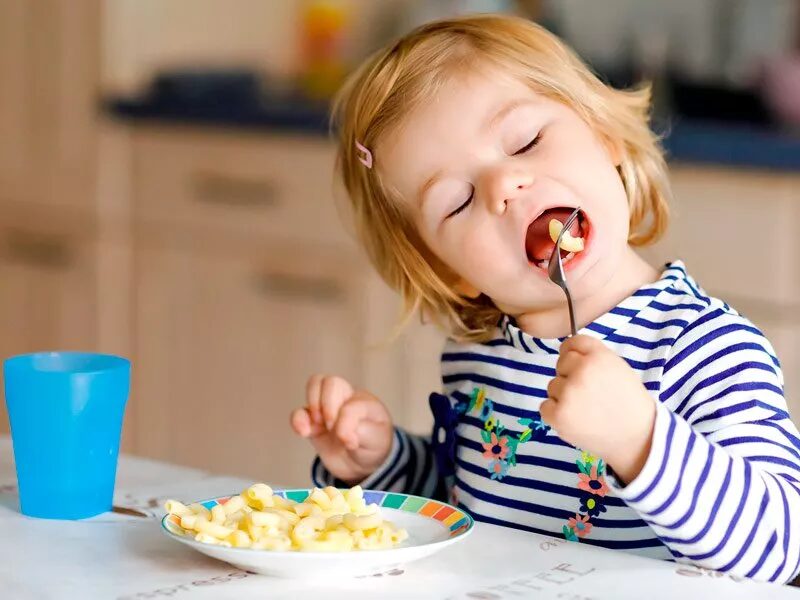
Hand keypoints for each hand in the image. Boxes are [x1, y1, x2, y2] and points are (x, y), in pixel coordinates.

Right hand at [290, 375, 393, 484]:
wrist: (362, 464)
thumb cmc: (373, 446)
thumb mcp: (376, 441)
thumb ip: (362, 433)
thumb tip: (340, 433)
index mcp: (364, 401)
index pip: (350, 404)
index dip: (346, 424)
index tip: (350, 443)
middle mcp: (345, 399)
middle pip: (331, 382)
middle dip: (327, 406)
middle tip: (332, 428)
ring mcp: (327, 408)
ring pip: (314, 385)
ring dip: (312, 405)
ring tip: (319, 426)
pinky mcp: (313, 422)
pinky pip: (299, 412)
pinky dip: (297, 420)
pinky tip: (304, 432)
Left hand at [540, 335, 656, 483]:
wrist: (638, 439)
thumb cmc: (629, 403)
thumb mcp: (618, 368)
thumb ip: (593, 356)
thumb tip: (566, 351)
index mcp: (599, 356)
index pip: (572, 342)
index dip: (573, 353)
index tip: (578, 365)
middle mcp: (582, 370)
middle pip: (561, 363)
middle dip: (570, 375)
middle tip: (589, 393)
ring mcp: (569, 393)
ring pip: (553, 386)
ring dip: (564, 395)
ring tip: (586, 409)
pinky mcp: (558, 415)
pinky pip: (545, 406)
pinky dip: (556, 413)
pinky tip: (576, 419)